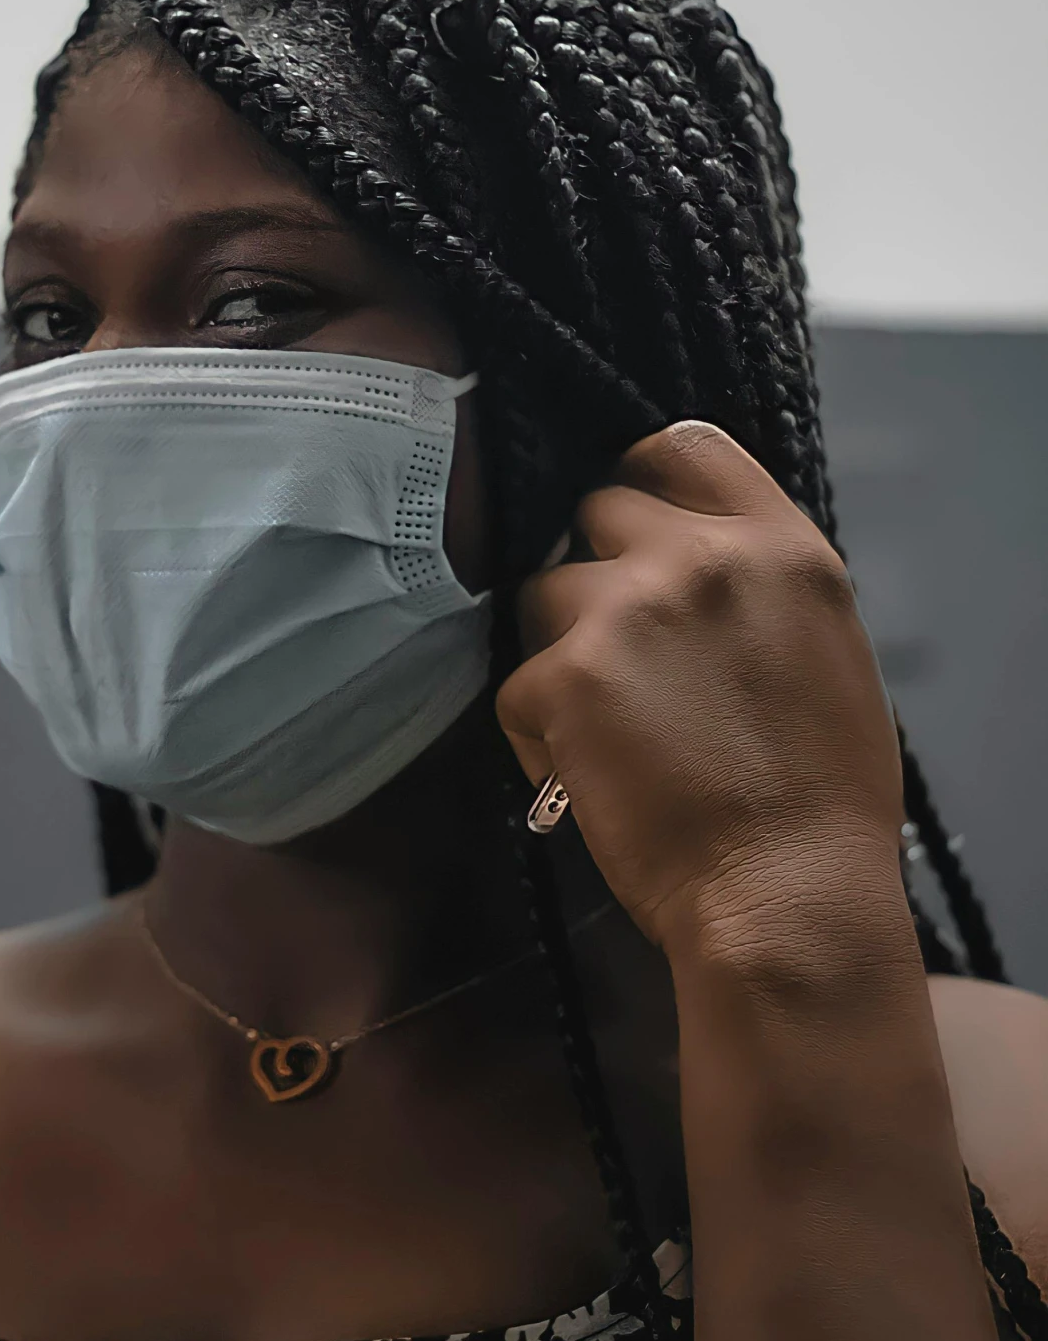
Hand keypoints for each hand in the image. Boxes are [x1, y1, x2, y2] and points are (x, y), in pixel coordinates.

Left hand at [496, 421, 904, 951]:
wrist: (789, 894)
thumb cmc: (821, 798)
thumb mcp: (824, 651)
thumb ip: (755, 587)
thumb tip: (691, 563)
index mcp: (781, 546)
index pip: (682, 446)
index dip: (644, 482)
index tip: (632, 529)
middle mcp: (702, 557)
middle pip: (597, 510)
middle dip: (597, 573)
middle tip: (617, 653)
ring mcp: (627, 610)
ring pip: (546, 592)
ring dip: (561, 648)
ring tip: (606, 726)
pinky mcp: (565, 676)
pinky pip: (517, 683)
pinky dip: (538, 732)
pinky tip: (587, 776)